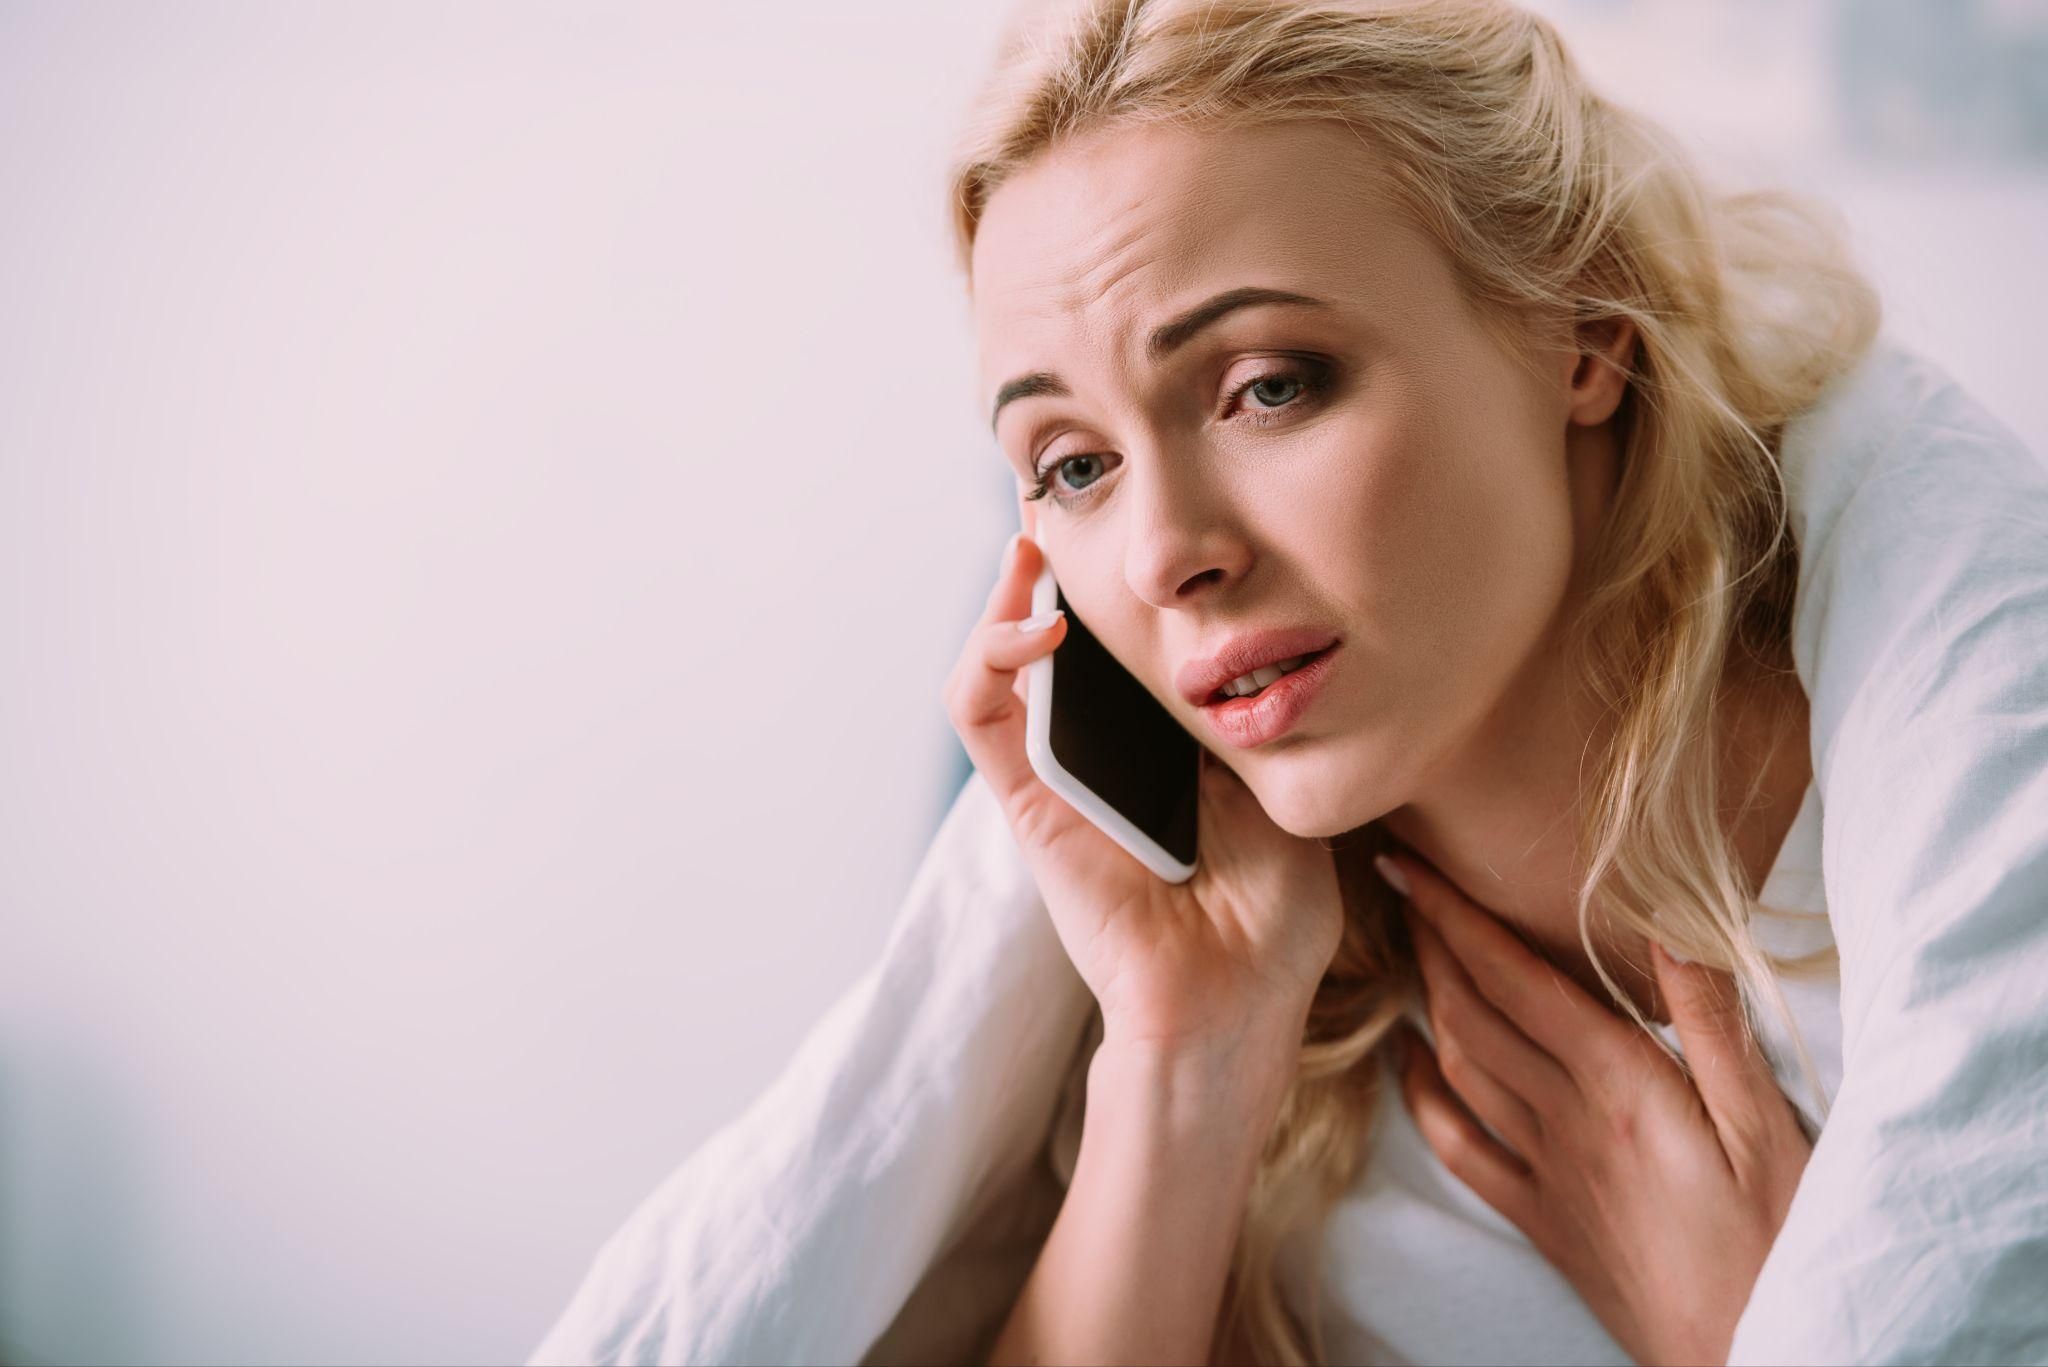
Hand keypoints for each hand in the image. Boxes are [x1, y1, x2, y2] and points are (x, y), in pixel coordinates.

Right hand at [941, 528, 1344, 1059]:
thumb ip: (1258, 711)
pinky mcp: (1024, 802)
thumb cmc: (1273, 913)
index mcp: (1161, 742)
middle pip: (1052, 634)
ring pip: (998, 659)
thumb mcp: (1285, 781)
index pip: (1121, 640)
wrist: (1235, 999)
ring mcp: (1055, 773)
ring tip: (1036, 539)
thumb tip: (1255, 628)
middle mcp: (1099, 749)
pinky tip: (1042, 627)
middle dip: (1046, 559)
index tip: (1125, 501)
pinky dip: (990, 657)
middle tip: (1061, 490)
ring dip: (1008, 592)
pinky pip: (977, 713)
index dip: (1109, 575)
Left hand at [1380, 851, 1811, 1366]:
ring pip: (1460, 1068)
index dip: (1453, 915)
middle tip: (1400, 881)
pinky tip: (1407, 1060)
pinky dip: (1423, 1096)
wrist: (1755, 1356)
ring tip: (1410, 946)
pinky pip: (1461, 1148)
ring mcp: (1546, 1172)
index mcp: (1619, 1085)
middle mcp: (1565, 1121)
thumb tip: (1668, 925)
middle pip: (1471, 1012)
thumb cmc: (1781, 1242)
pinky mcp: (1542, 1218)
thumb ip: (1711, 1023)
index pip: (1514, 979)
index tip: (1408, 863)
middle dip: (1429, 940)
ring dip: (1425, 1001)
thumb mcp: (1768, 1124)